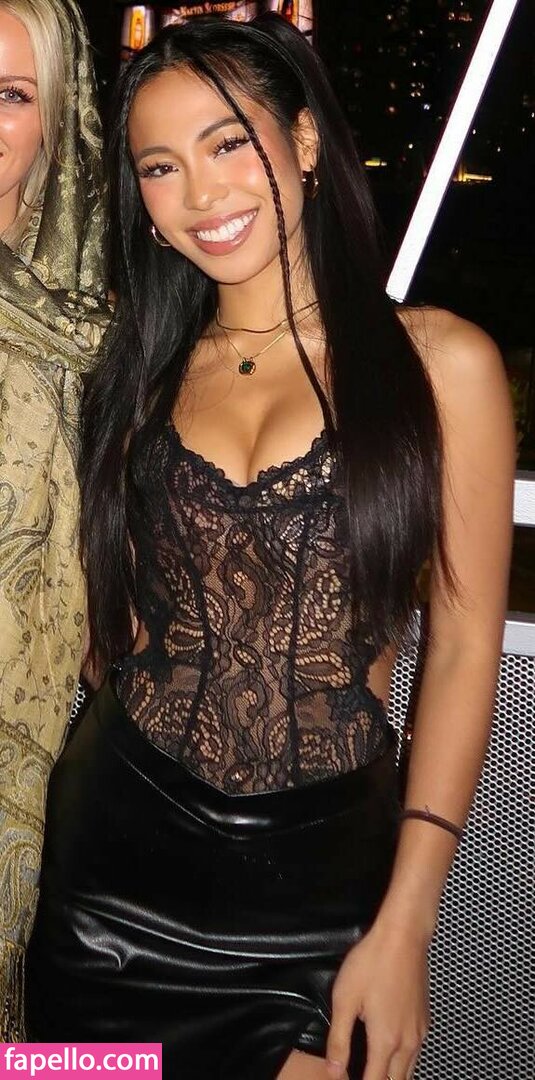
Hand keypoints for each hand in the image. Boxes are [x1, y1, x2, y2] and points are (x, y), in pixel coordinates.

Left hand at [325, 920, 429, 1079]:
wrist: (404, 936)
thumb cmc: (371, 964)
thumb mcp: (345, 999)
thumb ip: (339, 1039)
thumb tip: (334, 1071)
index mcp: (386, 1041)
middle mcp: (408, 1042)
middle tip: (363, 1077)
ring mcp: (420, 1030)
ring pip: (410, 1069)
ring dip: (395, 1076)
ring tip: (377, 1072)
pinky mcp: (425, 1018)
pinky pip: (417, 1052)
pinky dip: (405, 1063)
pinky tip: (394, 1055)